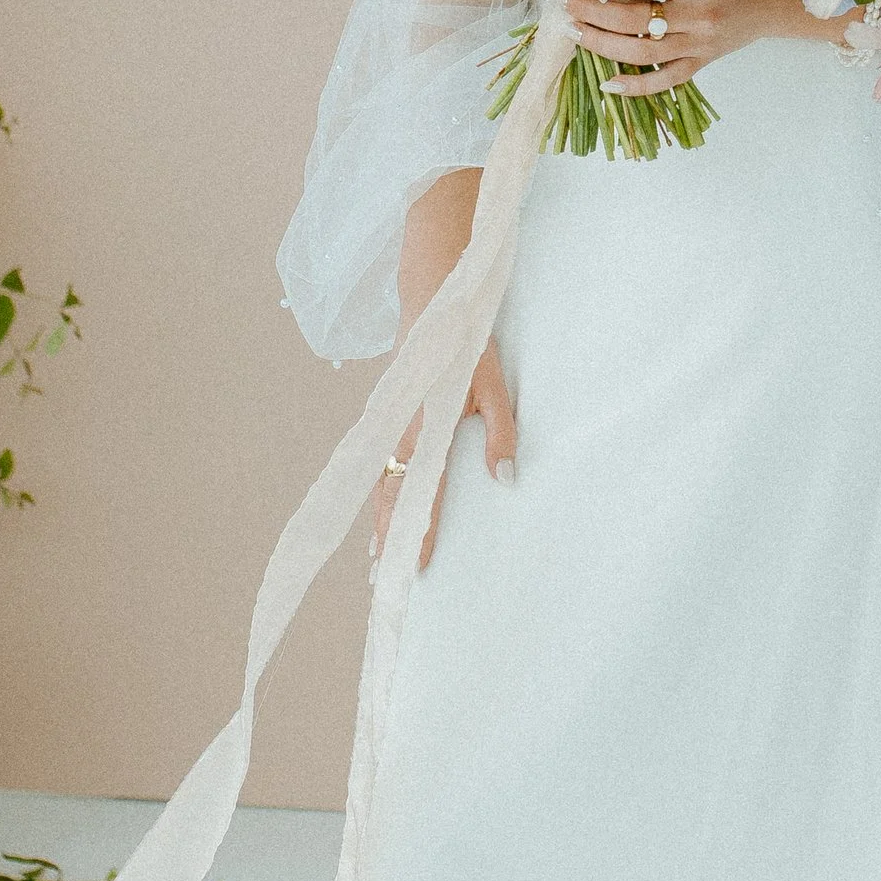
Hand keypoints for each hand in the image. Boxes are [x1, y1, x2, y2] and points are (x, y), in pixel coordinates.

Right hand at [371, 334, 516, 569]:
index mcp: (426, 428)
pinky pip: (378, 465)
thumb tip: (505, 480)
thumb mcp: (493, 384)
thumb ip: (500, 433)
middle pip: (389, 497)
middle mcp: (400, 432)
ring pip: (379, 484)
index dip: (417, 532)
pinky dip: (377, 495)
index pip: (421, 494)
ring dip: (377, 522)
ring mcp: (390, 423)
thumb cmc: (466, 341)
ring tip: (375, 562)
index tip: (415, 566)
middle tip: (384, 583)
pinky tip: (378, 510)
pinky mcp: (389, 415)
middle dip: (386, 540)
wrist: (429, 296)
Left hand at [565, 0, 831, 95]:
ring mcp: (700, 45)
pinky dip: (637, 85)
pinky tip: (608, 85)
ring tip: (576, 31)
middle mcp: (698, 17)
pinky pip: (666, 80)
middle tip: (566, 3)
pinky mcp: (703, 62)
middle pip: (635, 18)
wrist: (779, 0)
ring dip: (604, 43)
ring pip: (643, 51)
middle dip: (595, 11)